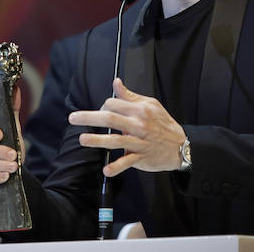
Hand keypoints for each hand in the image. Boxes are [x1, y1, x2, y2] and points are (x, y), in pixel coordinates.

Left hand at [69, 78, 185, 176]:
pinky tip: (106, 170)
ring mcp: (139, 142)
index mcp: (140, 109)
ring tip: (82, 140)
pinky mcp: (141, 157)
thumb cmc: (163, 124)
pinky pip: (127, 162)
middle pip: (110, 118)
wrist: (181, 146)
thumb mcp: (150, 104)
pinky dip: (116, 167)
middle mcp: (139, 124)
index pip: (114, 104)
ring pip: (116, 141)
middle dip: (89, 118)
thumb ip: (130, 96)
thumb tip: (116, 83)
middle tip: (73, 118)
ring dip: (97, 141)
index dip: (102, 106)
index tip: (100, 111)